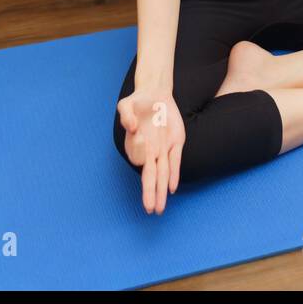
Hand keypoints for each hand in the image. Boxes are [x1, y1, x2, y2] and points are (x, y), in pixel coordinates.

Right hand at [116, 89, 185, 213]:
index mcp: (135, 144)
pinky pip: (175, 161)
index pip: (138, 157)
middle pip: (149, 175)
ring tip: (160, 209)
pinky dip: (174, 174)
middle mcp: (149, 150)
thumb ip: (126, 115)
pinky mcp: (176, 142)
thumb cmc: (137, 101)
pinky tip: (172, 189)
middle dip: (150, 192)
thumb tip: (132, 127)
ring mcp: (163, 148)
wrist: (156, 94)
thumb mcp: (127, 104)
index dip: (139, 152)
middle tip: (150, 209)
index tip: (140, 139)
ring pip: (163, 173)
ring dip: (161, 191)